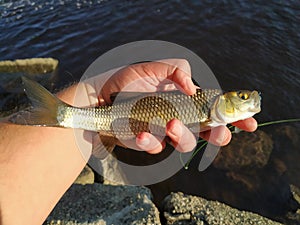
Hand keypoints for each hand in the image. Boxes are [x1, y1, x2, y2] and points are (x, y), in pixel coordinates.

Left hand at [85, 59, 256, 153]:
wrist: (99, 98)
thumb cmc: (124, 81)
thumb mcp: (151, 68)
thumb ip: (175, 70)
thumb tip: (191, 87)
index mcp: (183, 98)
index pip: (214, 107)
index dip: (233, 116)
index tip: (249, 123)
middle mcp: (178, 115)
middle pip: (207, 130)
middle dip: (218, 134)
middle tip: (219, 133)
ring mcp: (163, 131)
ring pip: (185, 142)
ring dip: (182, 135)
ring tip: (170, 124)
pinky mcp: (148, 142)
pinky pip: (156, 146)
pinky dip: (150, 140)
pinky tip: (140, 133)